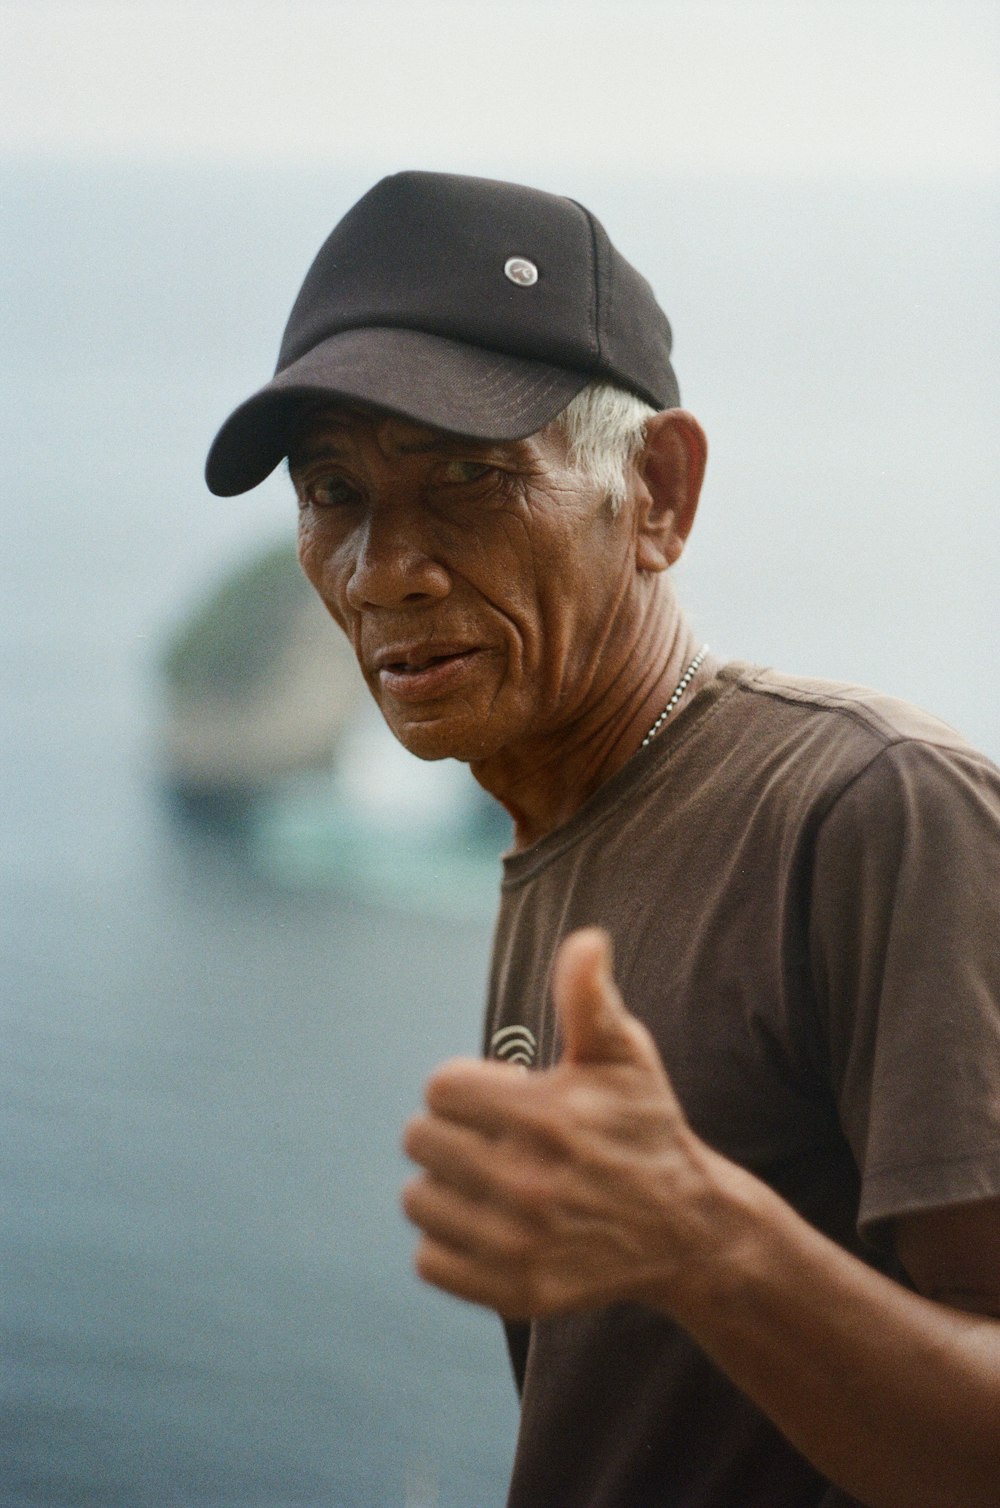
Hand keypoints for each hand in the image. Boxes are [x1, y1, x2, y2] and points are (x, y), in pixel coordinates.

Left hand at [401, 927, 723, 1318]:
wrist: (684, 1230)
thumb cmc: (643, 1127)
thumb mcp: (624, 1054)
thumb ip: (589, 996)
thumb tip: (587, 939)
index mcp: (545, 1115)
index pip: (439, 1088)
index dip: (467, 1086)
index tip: (503, 1097)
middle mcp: (527, 1182)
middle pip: (419, 1140)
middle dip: (452, 1132)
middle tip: (496, 1140)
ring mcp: (518, 1244)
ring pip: (417, 1200)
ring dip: (445, 1187)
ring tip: (491, 1182)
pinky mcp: (513, 1292)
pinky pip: (428, 1260)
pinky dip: (449, 1243)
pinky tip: (490, 1225)